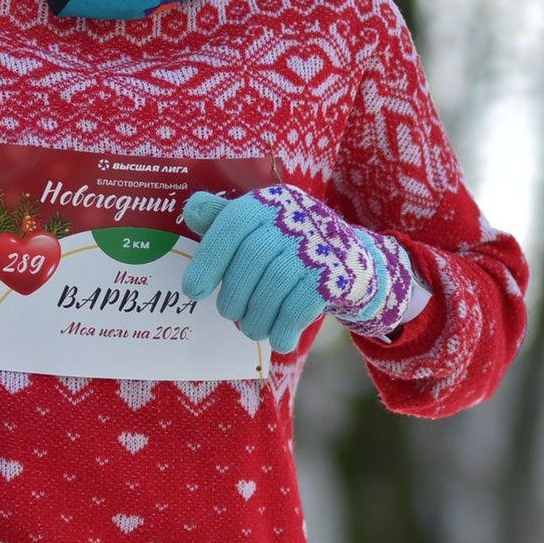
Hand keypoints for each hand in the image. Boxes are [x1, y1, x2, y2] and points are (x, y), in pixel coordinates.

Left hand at [181, 186, 425, 344]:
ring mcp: (318, 244)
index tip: (193, 292)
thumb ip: (224, 219)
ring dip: (257, 316)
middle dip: (234, 295)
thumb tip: (192, 210)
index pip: (232, 223)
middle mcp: (294, 216)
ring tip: (252, 329)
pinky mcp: (336, 273)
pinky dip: (284, 327)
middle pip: (253, 258)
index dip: (208, 259)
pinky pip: (301, 304)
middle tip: (229, 314)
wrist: (351, 260)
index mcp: (268, 202)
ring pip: (276, 283)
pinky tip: (279, 340)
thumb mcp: (259, 227)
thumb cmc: (289, 245)